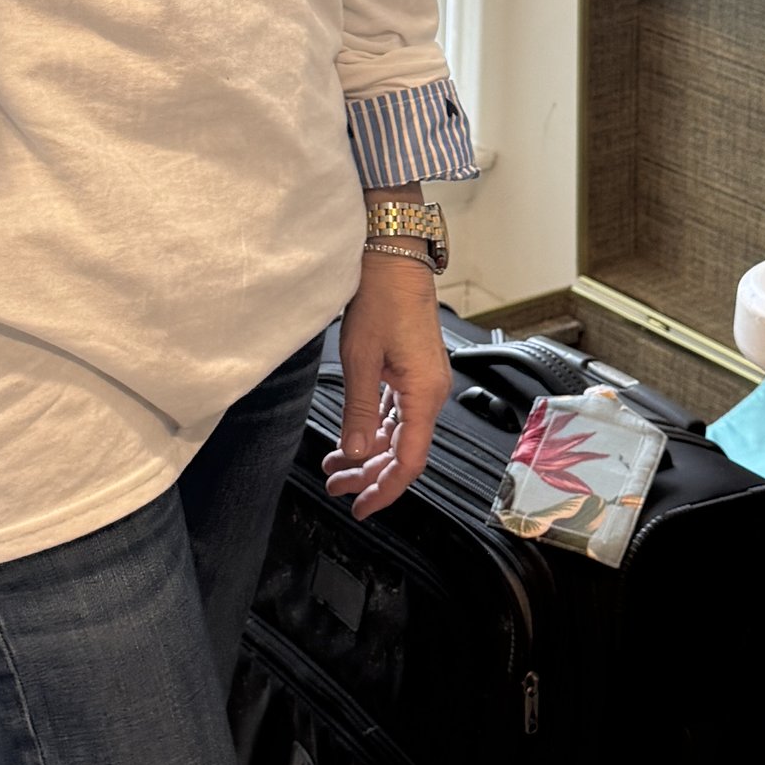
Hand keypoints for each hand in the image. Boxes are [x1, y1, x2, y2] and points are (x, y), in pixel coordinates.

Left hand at [324, 250, 451, 519]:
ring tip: (334, 464)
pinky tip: (353, 435)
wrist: (393, 257)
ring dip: (368, 453)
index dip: (385, 491)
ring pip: (399, 434)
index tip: (361, 508)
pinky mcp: (413, 371)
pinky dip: (375, 429)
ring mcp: (423, 382)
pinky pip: (397, 413)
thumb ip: (358, 411)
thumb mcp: (360, 359)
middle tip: (335, 486)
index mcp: (424, 394)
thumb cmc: (382, 297)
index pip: (410, 462)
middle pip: (403, 452)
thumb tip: (352, 453)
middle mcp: (430, 392)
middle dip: (369, 475)